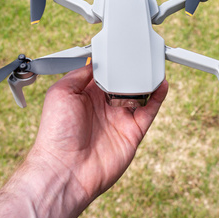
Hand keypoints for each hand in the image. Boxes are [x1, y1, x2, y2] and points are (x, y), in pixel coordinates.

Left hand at [29, 65, 168, 203]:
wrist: (66, 170)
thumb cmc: (56, 135)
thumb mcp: (60, 93)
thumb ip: (79, 74)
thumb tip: (96, 63)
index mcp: (85, 95)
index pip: (103, 73)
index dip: (112, 61)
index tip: (119, 47)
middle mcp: (103, 106)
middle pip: (123, 81)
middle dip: (131, 68)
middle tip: (139, 53)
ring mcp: (119, 119)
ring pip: (138, 93)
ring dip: (146, 79)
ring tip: (153, 64)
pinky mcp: (133, 132)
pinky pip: (149, 111)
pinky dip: (158, 97)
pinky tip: (162, 83)